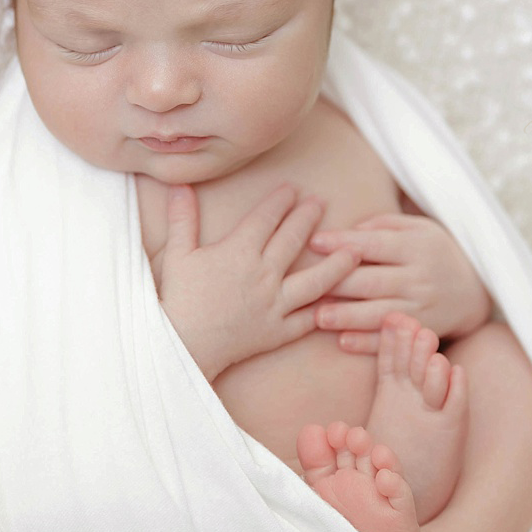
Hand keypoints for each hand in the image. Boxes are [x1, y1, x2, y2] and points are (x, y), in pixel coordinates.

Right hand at [158, 181, 361, 381]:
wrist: (182, 346)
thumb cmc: (177, 298)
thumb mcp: (176, 254)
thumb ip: (182, 218)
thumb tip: (178, 185)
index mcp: (239, 252)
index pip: (266, 218)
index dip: (280, 200)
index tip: (293, 188)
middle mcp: (263, 274)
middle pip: (293, 240)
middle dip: (308, 218)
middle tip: (321, 202)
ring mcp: (274, 305)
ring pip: (315, 281)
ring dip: (337, 264)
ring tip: (355, 251)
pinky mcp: (277, 332)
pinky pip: (306, 321)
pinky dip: (323, 311)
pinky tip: (338, 301)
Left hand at [307, 213, 493, 352]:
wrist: (474, 291)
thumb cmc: (433, 252)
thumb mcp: (418, 228)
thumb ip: (383, 225)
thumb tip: (348, 233)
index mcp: (416, 247)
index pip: (374, 245)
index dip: (343, 244)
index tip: (314, 242)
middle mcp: (419, 278)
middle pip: (372, 281)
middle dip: (337, 283)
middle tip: (304, 286)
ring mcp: (422, 308)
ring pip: (379, 313)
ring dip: (346, 316)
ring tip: (317, 317)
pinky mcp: (423, 331)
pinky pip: (392, 339)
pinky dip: (367, 343)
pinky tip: (343, 342)